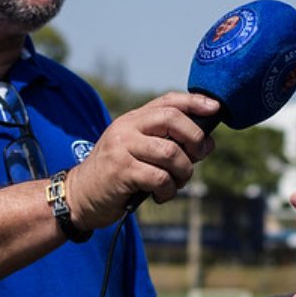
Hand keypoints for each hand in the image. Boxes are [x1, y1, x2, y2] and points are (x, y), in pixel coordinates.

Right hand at [67, 92, 218, 228]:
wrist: (79, 195)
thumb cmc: (116, 174)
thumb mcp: (137, 150)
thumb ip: (168, 143)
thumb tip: (207, 142)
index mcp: (132, 119)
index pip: (168, 101)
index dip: (195, 102)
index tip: (215, 107)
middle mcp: (126, 128)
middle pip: (172, 119)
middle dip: (194, 139)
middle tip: (196, 156)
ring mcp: (122, 148)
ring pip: (171, 153)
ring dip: (183, 172)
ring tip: (176, 183)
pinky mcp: (121, 172)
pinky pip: (160, 178)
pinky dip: (168, 190)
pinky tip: (160, 195)